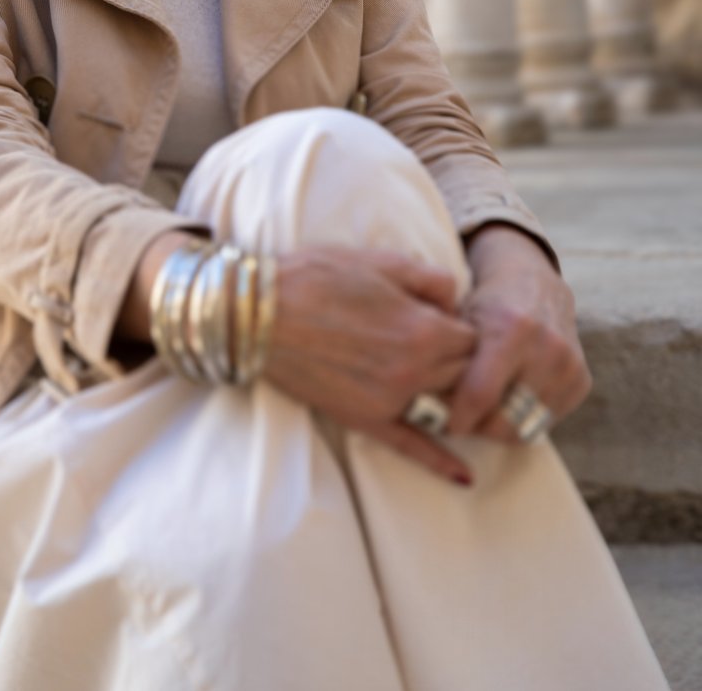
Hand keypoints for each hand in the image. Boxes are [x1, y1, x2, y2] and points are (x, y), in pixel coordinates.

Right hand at [264, 247, 477, 484]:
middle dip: (466, 363)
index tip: (451, 322)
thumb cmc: (317, 277)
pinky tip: (465, 475)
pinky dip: (441, 462)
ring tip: (461, 396)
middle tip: (452, 351)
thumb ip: (432, 279)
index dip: (467, 328)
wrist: (259, 312)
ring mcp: (391, 401)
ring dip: (458, 401)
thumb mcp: (382, 261)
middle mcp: (415, 371)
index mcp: (424, 329)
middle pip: (467, 375)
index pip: (475, 339)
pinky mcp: (365, 420)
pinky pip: (413, 447)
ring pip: (449, 408)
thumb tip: (455, 302)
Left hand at [448, 225, 591, 442]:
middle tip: (462, 421)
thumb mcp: (463, 319)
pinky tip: (508, 402)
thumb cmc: (487, 304)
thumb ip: (449, 356)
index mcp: (512, 328)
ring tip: (482, 412)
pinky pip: (548, 421)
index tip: (444, 421)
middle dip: (479, 427)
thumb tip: (426, 403)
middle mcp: (547, 348)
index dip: (458, 416)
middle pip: (507, 419)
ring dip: (501, 426)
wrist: (534, 283)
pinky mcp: (581, 381)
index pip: (480, 394)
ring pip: (528, 426)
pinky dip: (525, 419)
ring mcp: (568, 366)